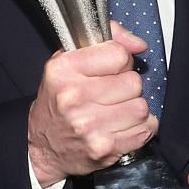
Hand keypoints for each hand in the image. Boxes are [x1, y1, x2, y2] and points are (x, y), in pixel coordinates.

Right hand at [27, 22, 156, 183]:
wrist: (43, 147)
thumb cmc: (59, 101)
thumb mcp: (69, 61)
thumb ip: (107, 40)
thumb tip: (140, 45)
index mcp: (64, 70)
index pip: (118, 55)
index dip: (120, 60)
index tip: (111, 69)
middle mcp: (74, 98)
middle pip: (134, 82)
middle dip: (127, 87)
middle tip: (111, 93)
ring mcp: (89, 126)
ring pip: (141, 107)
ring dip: (133, 109)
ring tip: (115, 111)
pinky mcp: (104, 148)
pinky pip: (145, 130)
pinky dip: (139, 128)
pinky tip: (120, 127)